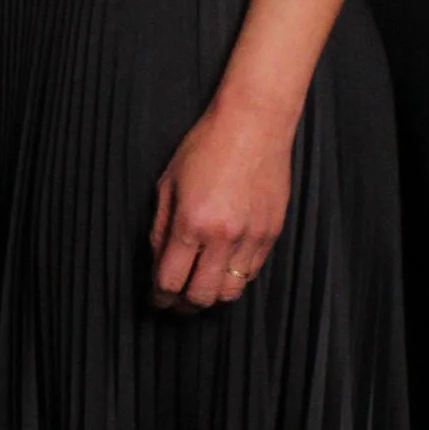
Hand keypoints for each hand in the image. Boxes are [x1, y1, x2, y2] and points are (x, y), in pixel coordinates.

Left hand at [151, 96, 294, 311]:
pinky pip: (252, 273)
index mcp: (192, 223)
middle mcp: (223, 236)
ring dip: (211, 296)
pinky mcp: (271, 233)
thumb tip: (158, 262)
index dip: (159, 297)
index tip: (156, 299)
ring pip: (230, 292)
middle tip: (175, 302)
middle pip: (201, 296)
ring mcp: (251, 237)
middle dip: (183, 306)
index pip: (170, 281)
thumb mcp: (168, 184)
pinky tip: (223, 269)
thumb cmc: (207, 146)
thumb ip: (161, 228)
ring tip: (200, 288)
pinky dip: (235, 279)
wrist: (254, 123)